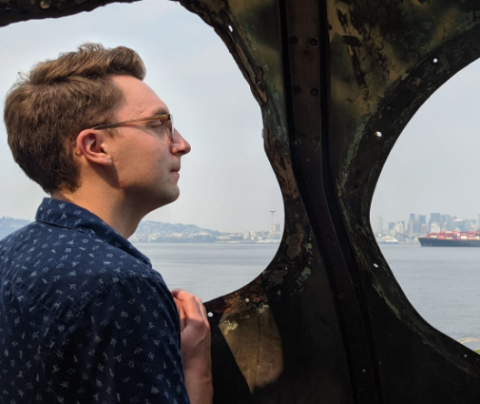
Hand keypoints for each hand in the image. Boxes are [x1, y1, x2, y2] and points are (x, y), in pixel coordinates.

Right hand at [171, 289, 212, 403]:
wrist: (195, 376)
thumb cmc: (184, 359)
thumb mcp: (175, 336)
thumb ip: (176, 317)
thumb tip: (173, 301)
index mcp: (197, 322)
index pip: (189, 298)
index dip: (179, 292)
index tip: (169, 292)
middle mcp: (204, 323)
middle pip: (196, 301)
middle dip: (184, 296)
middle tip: (171, 297)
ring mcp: (206, 329)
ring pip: (199, 308)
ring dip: (188, 304)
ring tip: (175, 306)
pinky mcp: (205, 335)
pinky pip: (199, 317)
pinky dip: (191, 312)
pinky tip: (181, 318)